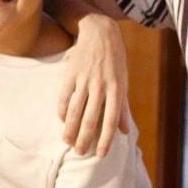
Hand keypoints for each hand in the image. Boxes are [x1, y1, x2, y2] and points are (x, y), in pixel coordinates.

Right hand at [59, 15, 131, 155]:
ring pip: (76, 111)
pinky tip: (63, 121)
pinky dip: (63, 111)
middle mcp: (101, 86)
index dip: (105, 139)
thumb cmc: (115, 60)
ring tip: (68, 142)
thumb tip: (125, 132)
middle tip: (80, 153)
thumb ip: (123, 108)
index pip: (111, 121)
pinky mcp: (71, 74)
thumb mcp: (123, 82)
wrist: (100, 32)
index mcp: (116, 89)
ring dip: (71, 129)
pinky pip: (65, 97)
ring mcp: (85, 80)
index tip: (100, 155)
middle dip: (85, 139)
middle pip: (91, 119)